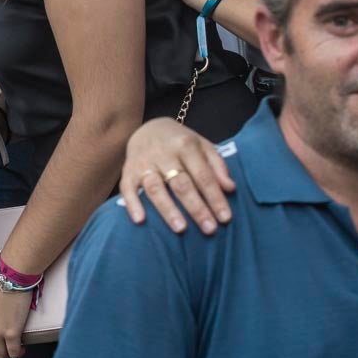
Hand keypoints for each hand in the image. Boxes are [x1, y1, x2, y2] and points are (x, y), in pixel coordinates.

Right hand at [118, 116, 233, 233]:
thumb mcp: (203, 146)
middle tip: (209, 229)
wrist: (149, 128)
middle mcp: (163, 153)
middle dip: (196, 208)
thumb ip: (217, 166)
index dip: (215, 197)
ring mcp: (143, 162)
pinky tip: (140, 220)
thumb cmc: (181, 142)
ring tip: (180, 229)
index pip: (203, 175)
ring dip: (168, 209)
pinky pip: (127, 188)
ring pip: (155, 188)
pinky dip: (132, 204)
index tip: (225, 218)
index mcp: (185, 145)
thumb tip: (230, 188)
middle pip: (181, 184)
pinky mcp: (128, 170)